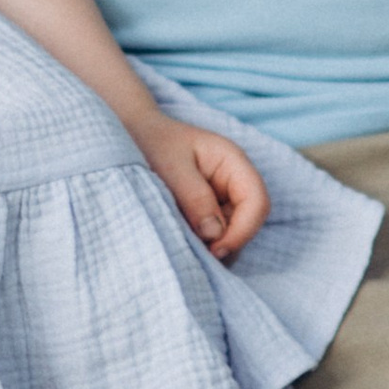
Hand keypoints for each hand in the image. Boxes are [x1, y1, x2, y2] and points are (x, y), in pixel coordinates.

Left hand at [135, 118, 268, 261]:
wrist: (131, 134)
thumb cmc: (151, 142)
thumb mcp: (171, 168)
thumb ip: (195, 199)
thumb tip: (215, 234)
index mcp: (232, 161)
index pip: (257, 201)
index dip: (243, 231)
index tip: (214, 251)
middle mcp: (233, 180)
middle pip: (248, 221)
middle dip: (227, 242)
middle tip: (195, 254)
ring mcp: (222, 196)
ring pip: (232, 231)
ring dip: (213, 244)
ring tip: (183, 246)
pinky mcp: (207, 210)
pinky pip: (215, 233)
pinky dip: (203, 243)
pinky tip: (181, 241)